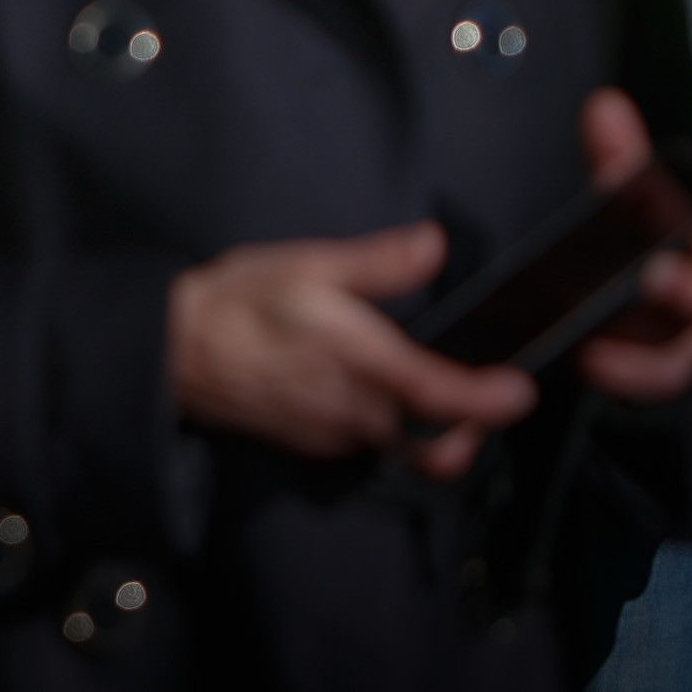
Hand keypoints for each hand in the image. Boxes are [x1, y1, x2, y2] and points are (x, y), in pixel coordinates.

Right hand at [170, 222, 535, 481]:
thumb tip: (435, 244)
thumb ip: (377, 262)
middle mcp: (354, 410)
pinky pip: (367, 443)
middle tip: (486, 397)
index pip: (440, 397)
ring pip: (403, 447)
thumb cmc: (238, 299)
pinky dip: (387, 425)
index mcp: (358, 362)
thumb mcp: (306, 263)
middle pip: (435, 444)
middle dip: (469, 430)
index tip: (521, 392)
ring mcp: (334, 434)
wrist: (171, 349)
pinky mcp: (314, 444)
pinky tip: (373, 390)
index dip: (487, 402)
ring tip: (432, 387)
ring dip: (429, 428)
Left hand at [567, 87, 691, 407]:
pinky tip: (592, 354)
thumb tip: (606, 107)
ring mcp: (686, 346)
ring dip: (657, 343)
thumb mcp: (627, 203)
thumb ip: (619, 159)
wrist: (606, 319)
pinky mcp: (652, 376)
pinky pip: (648, 385)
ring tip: (611, 325)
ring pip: (690, 355)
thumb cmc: (637, 251)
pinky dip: (624, 371)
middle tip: (661, 272)